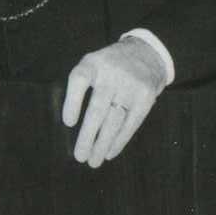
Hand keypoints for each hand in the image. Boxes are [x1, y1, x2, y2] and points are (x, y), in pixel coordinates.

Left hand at [60, 38, 166, 167]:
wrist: (147, 53)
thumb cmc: (110, 66)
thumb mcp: (93, 64)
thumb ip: (80, 86)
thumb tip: (69, 124)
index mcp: (93, 63)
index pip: (79, 80)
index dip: (72, 102)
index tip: (69, 123)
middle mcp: (112, 74)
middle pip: (97, 109)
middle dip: (87, 136)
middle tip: (79, 156)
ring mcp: (131, 85)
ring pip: (114, 120)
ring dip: (102, 143)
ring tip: (93, 161)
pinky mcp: (146, 96)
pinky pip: (131, 123)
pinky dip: (120, 140)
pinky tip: (110, 152)